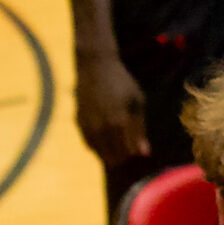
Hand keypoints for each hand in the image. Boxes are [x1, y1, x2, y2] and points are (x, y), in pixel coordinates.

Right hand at [74, 49, 151, 167]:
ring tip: (120, 143)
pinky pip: (89, 144)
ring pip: (100, 154)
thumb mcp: (137, 101)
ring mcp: (87, 126)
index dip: (136, 154)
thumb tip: (145, 154)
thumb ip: (140, 129)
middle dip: (124, 157)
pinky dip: (99, 147)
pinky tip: (107, 139)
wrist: (94, 66)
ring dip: (111, 154)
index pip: (128, 153)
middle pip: (114, 157)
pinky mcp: (78, 123)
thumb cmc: (121, 82)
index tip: (140, 147)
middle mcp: (101, 127)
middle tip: (130, 147)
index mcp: (119, 122)